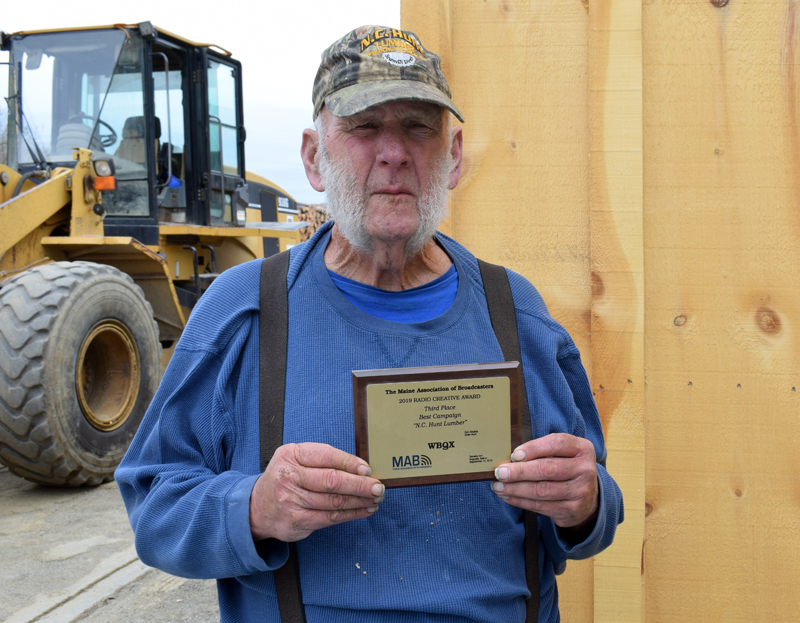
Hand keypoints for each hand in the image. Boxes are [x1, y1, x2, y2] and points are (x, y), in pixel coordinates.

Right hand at [250, 442, 384, 541]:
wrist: (257, 507)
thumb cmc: (285, 477)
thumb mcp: (295, 458)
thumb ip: (322, 459)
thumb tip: (360, 467)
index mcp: (290, 455)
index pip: (326, 456)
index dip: (350, 463)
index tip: (367, 469)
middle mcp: (289, 477)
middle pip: (332, 481)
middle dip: (360, 485)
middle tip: (378, 487)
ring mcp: (292, 501)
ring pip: (334, 502)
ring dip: (360, 501)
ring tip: (375, 499)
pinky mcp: (297, 522)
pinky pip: (330, 518)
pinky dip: (351, 514)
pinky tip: (364, 510)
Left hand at [491, 433, 598, 529]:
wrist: (588, 497)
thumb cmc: (566, 467)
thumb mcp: (562, 453)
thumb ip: (542, 451)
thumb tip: (510, 458)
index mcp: (582, 449)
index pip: (556, 444)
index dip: (533, 448)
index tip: (514, 455)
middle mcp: (585, 470)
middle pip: (548, 469)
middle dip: (520, 471)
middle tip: (500, 472)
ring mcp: (580, 492)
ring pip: (542, 490)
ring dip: (516, 488)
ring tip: (499, 486)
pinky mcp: (571, 510)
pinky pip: (541, 506)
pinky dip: (520, 501)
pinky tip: (508, 496)